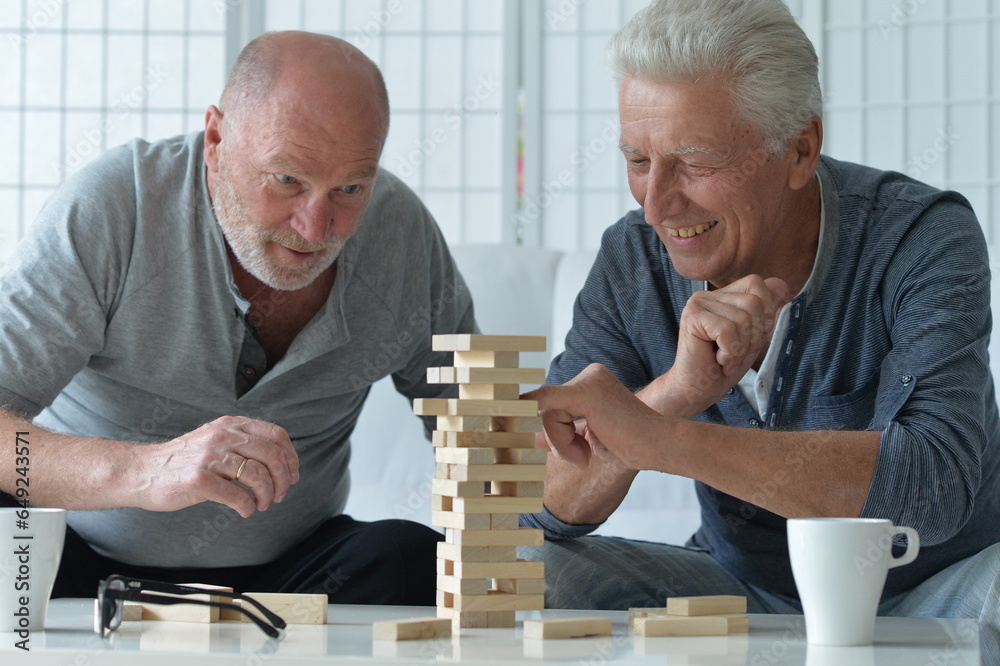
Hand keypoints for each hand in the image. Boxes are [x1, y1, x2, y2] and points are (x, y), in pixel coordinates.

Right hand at [137, 416, 299, 517]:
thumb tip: (279, 461)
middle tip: (280, 495)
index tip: (293, 476)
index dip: (291, 457)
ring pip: (258, 475)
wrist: (141, 471)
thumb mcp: (214, 439)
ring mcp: (210, 457)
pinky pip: (237, 495)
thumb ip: (242, 443)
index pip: (276, 435)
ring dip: (267, 495)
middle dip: (283, 479)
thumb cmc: (182, 461)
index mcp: (230, 425)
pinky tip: (245, 510)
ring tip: (261, 504)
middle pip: (272, 455)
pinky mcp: (199, 480)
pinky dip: (247, 507)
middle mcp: (223, 436)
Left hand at [525, 364, 663, 470]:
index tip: (538, 446)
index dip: (540, 426)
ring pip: (545, 412)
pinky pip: (549, 409)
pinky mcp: (587, 392)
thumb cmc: (628, 445)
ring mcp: (589, 380)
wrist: (659, 447)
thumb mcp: (583, 438)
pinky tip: (578, 450)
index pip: (550, 403)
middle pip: (544, 405)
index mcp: (590, 382)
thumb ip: (556, 431)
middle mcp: (589, 375)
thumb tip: (521, 431)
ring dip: (560, 443)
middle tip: (578, 457)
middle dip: (553, 438)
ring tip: (585, 455)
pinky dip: (555, 435)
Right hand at [663, 275, 789, 415]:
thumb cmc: (723, 366)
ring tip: (725, 358)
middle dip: (753, 336)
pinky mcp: (692, 317)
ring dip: (740, 348)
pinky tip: (718, 360)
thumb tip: (782, 283)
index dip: (764, 312)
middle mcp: (707, 295)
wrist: (696, 390)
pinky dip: (730, 353)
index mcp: (722, 296)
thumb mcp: (753, 337)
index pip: (756, 284)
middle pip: (753, 303)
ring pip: (742, 319)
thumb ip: (766, 311)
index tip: (749, 338)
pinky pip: (728, 331)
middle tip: (735, 353)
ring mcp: (697, 304)